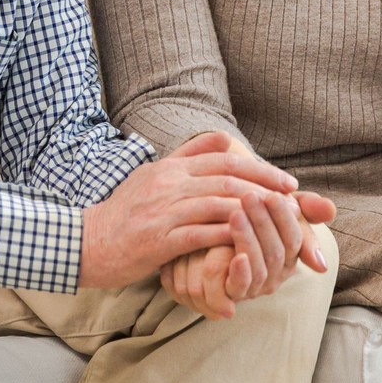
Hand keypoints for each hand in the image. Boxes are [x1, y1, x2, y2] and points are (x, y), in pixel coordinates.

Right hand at [78, 132, 298, 288]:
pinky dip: (229, 237)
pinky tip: (249, 243)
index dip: (259, 168)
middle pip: (227, 178)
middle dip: (266, 188)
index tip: (285, 181)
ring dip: (253, 212)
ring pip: (219, 204)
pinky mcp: (159, 240)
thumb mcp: (153, 175)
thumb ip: (188, 156)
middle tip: (293, 198)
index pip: (223, 158)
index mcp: (169, 167)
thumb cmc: (125, 212)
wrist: (89, 242)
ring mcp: (163, 211)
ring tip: (279, 221)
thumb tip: (224, 138)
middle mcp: (168, 183)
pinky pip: (202, 235)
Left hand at [161, 180, 336, 316]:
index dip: (284, 216)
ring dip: (249, 240)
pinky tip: (236, 255)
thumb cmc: (245, 215)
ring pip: (261, 267)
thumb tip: (331, 210)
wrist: (204, 232)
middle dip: (264, 223)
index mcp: (289, 252)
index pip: (295, 236)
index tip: (272, 194)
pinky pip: (241, 287)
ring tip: (235, 215)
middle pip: (278, 251)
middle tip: (249, 197)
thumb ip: (300, 204)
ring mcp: (255, 285)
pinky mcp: (231, 293)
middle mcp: (276, 272)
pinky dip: (241, 272)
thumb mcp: (270, 206)